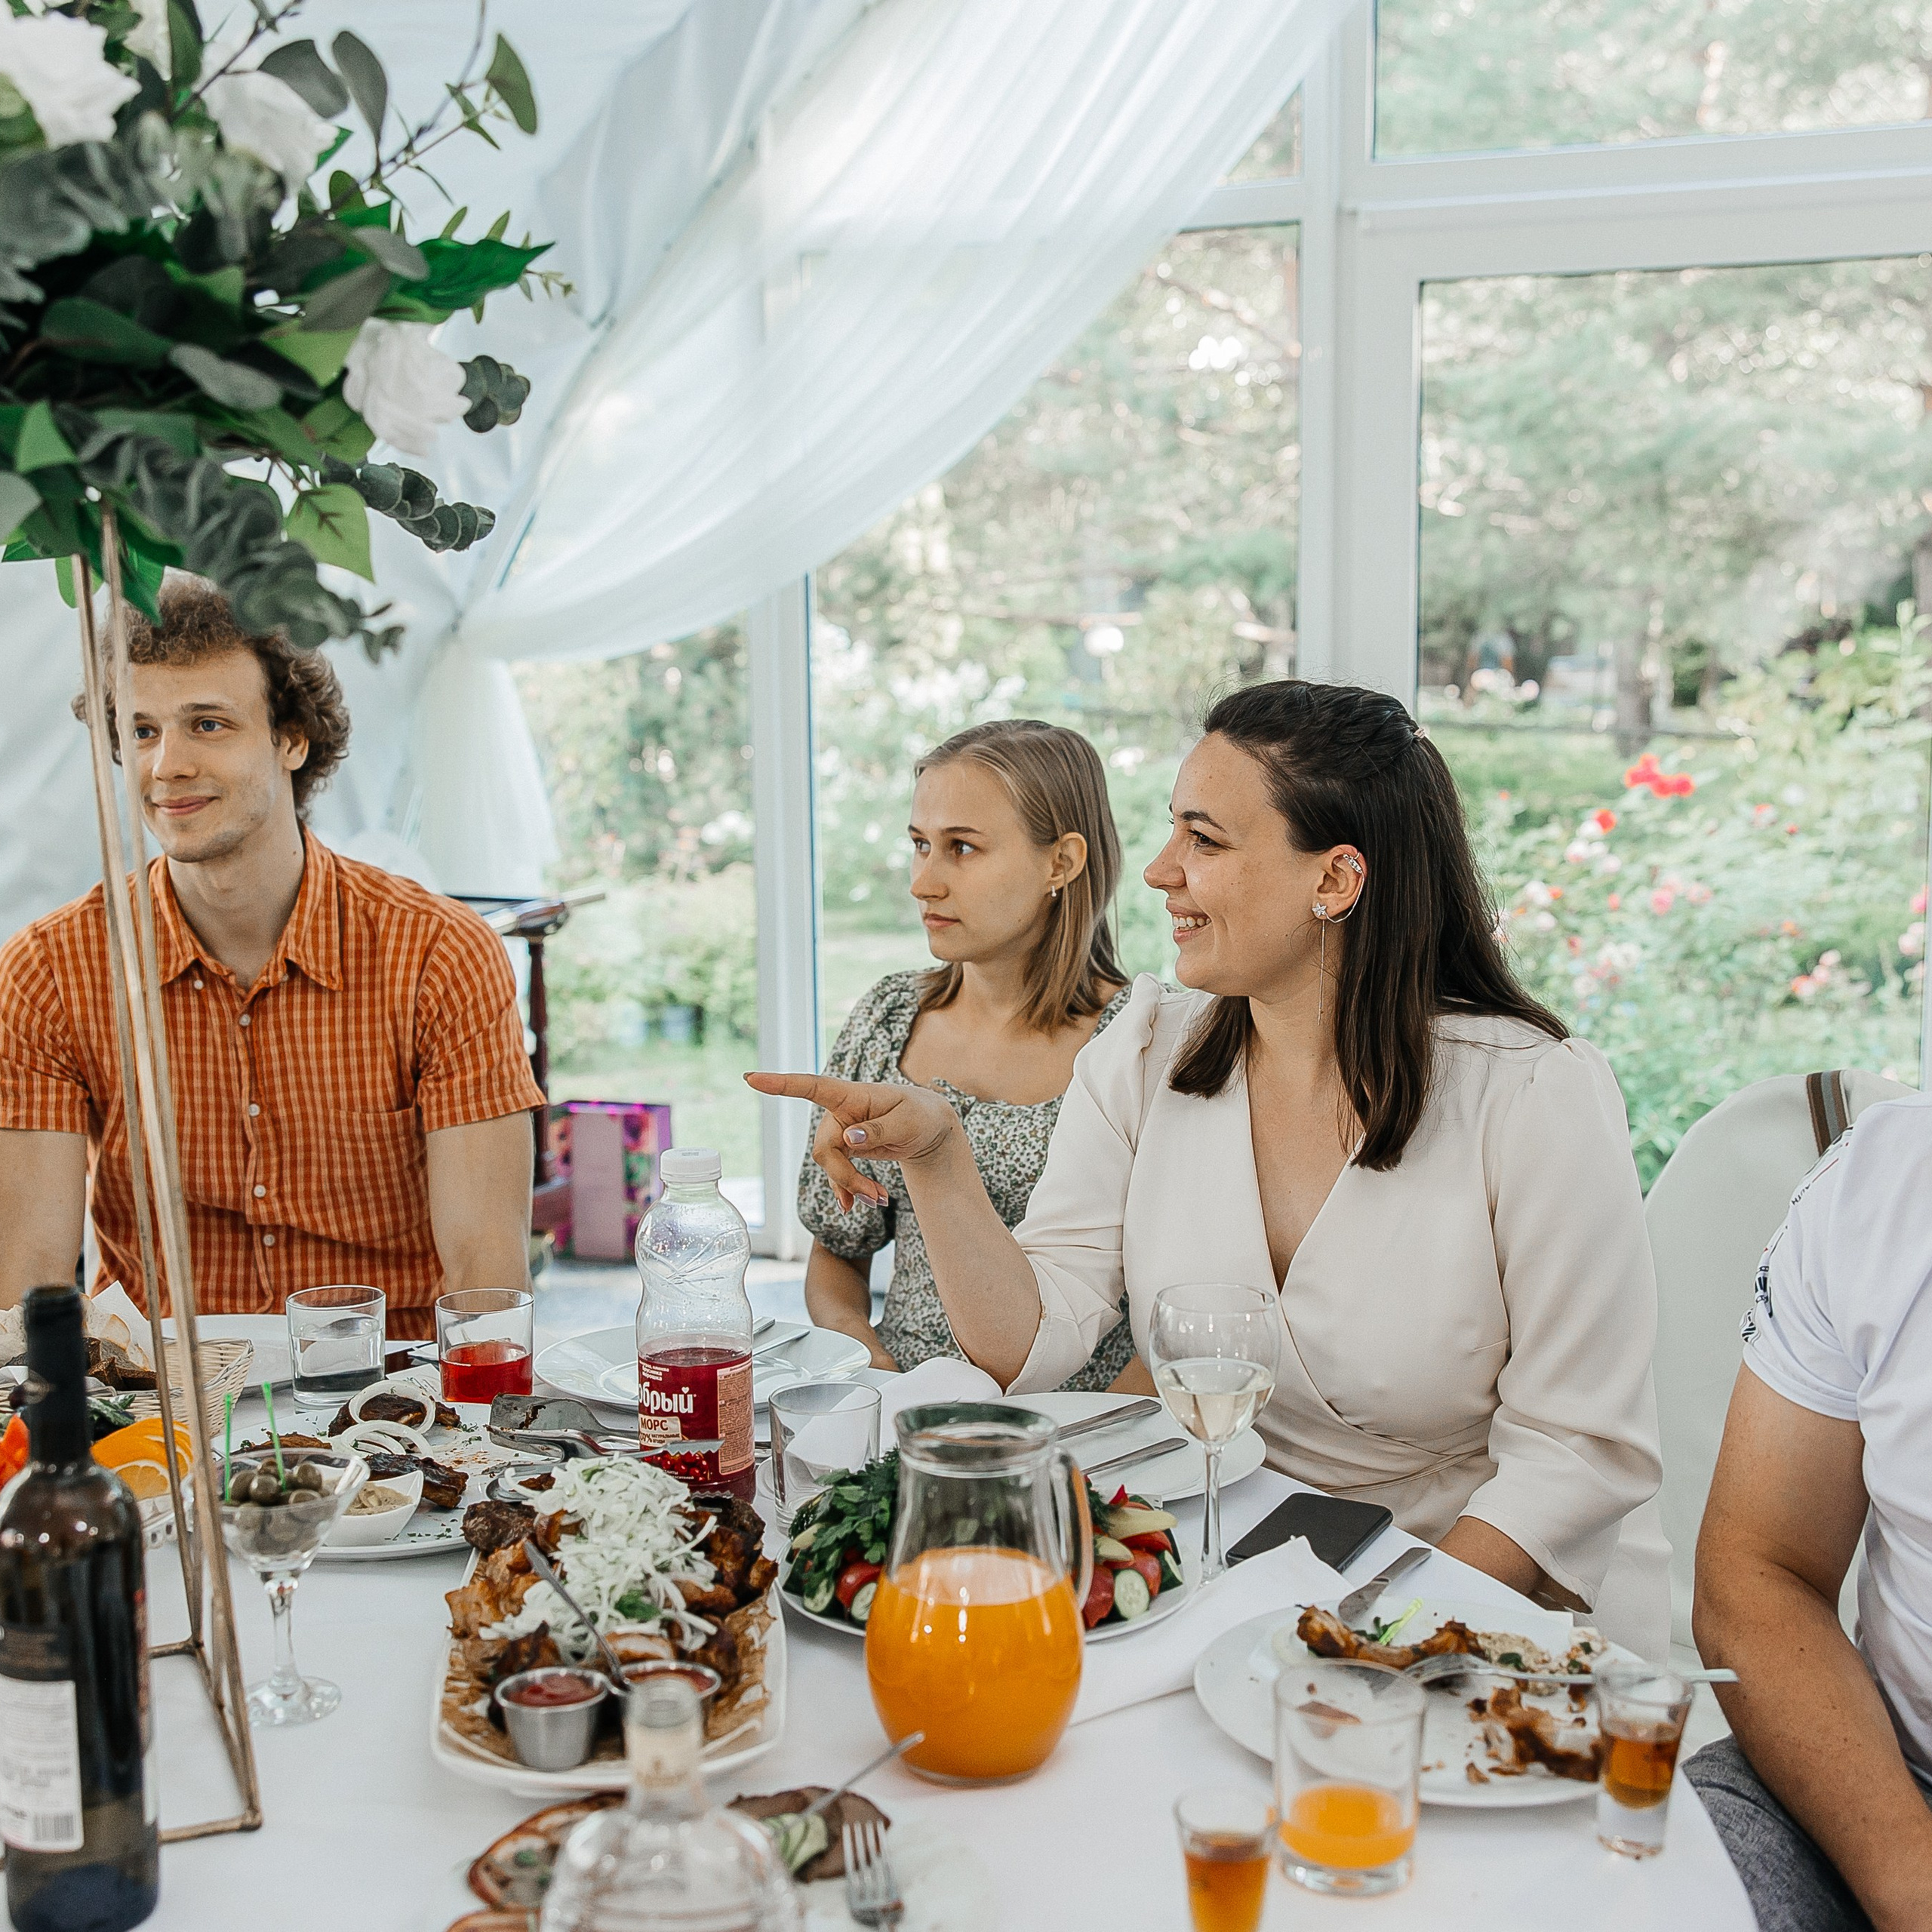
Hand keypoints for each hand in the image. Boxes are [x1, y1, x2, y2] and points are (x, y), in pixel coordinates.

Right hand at [744, 1071, 959, 1212]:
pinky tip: (855, 1205)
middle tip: (877, 1198)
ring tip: (880, 1201)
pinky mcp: (845, 1148)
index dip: (781, 1084)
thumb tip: (849, 1138)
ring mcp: (840, 1130)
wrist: (930, 1128)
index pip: (811, 1086)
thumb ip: (878, 1130)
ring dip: (851, 1185)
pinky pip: (834, 1171)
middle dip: (846, 1176)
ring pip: (828, 1163)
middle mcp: (839, 1111)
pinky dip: (846, 1189)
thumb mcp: (908, 1123)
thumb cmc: (920, 1115)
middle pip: (824, 1147)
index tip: (751, 1078)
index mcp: (852, 1095)